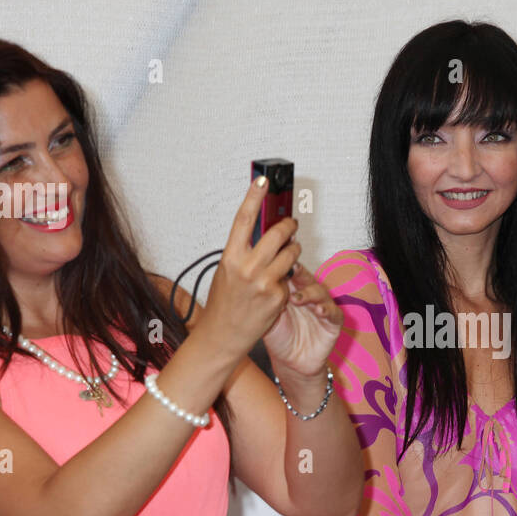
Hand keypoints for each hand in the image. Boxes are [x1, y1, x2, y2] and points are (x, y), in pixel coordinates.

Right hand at [193, 177, 301, 362]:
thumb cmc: (223, 303)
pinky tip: (276, 287)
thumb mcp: (227, 271)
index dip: (254, 196)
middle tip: (290, 224)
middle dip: (288, 226)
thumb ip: (244, 251)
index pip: (244, 218)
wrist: (223, 335)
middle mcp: (248, 267)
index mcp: (231, 257)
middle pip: (278, 233)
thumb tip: (262, 232)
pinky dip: (287, 278)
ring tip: (287, 255)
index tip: (263, 179)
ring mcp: (265, 282)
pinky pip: (290, 277)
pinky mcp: (279, 296)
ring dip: (293, 250)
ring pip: (291, 252)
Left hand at [264, 261, 342, 378]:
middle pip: (306, 278)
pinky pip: (334, 312)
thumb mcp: (268, 316)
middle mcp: (308, 295)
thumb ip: (266, 298)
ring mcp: (322, 306)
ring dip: (309, 293)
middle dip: (299, 274)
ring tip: (297, 298)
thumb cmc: (278, 338)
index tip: (276, 260)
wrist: (290, 363)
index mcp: (291, 290)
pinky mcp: (334, 322)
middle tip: (291, 271)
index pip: (290, 273)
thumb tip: (254, 277)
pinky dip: (327, 310)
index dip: (285, 265)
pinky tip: (318, 310)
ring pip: (320, 292)